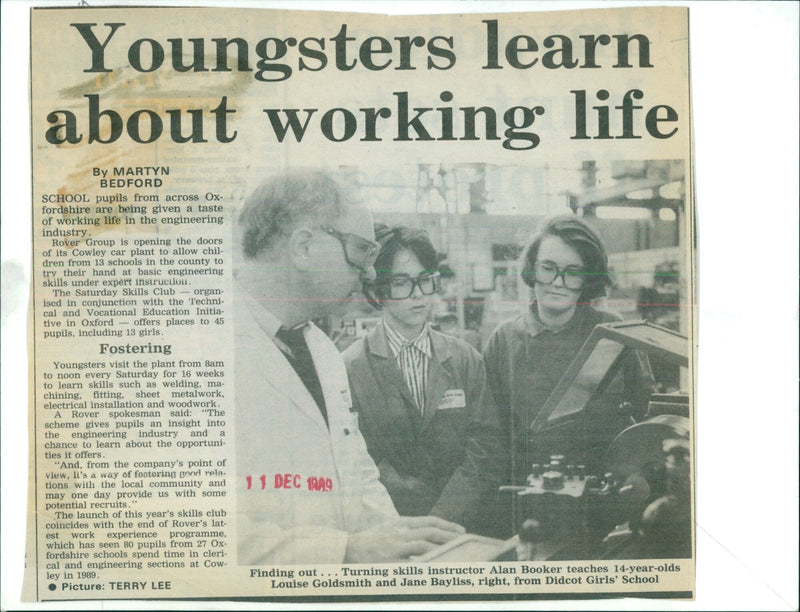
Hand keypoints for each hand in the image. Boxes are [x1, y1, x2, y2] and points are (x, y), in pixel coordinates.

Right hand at [344, 515, 464, 562]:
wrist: (346, 548)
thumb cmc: (368, 540)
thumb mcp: (388, 528)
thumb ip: (405, 530)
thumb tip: (428, 537)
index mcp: (399, 523)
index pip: (428, 521)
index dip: (446, 525)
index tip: (460, 530)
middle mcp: (399, 532)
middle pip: (429, 531)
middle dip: (448, 536)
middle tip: (462, 541)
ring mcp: (394, 546)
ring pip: (422, 545)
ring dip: (440, 549)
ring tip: (453, 553)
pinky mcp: (389, 561)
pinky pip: (411, 563)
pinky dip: (423, 564)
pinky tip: (435, 567)